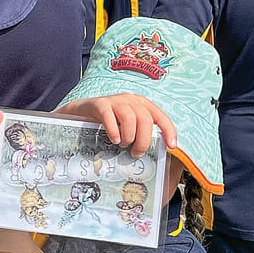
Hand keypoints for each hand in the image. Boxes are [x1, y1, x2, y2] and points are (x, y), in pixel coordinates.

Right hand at [57, 95, 176, 154]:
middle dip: (144, 140)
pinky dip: (114, 131)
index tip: (171, 146)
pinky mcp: (100, 104)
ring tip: (123, 144)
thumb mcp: (127, 126)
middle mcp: (131, 99)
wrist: (82, 114)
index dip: (168, 131)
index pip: (160, 116)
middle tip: (136, 153)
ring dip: (129, 136)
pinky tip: (113, 139)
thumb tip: (155, 151)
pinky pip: (109, 117)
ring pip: (130, 118)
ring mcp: (115, 100)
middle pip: (145, 119)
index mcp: (142, 104)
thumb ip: (140, 133)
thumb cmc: (108, 123)